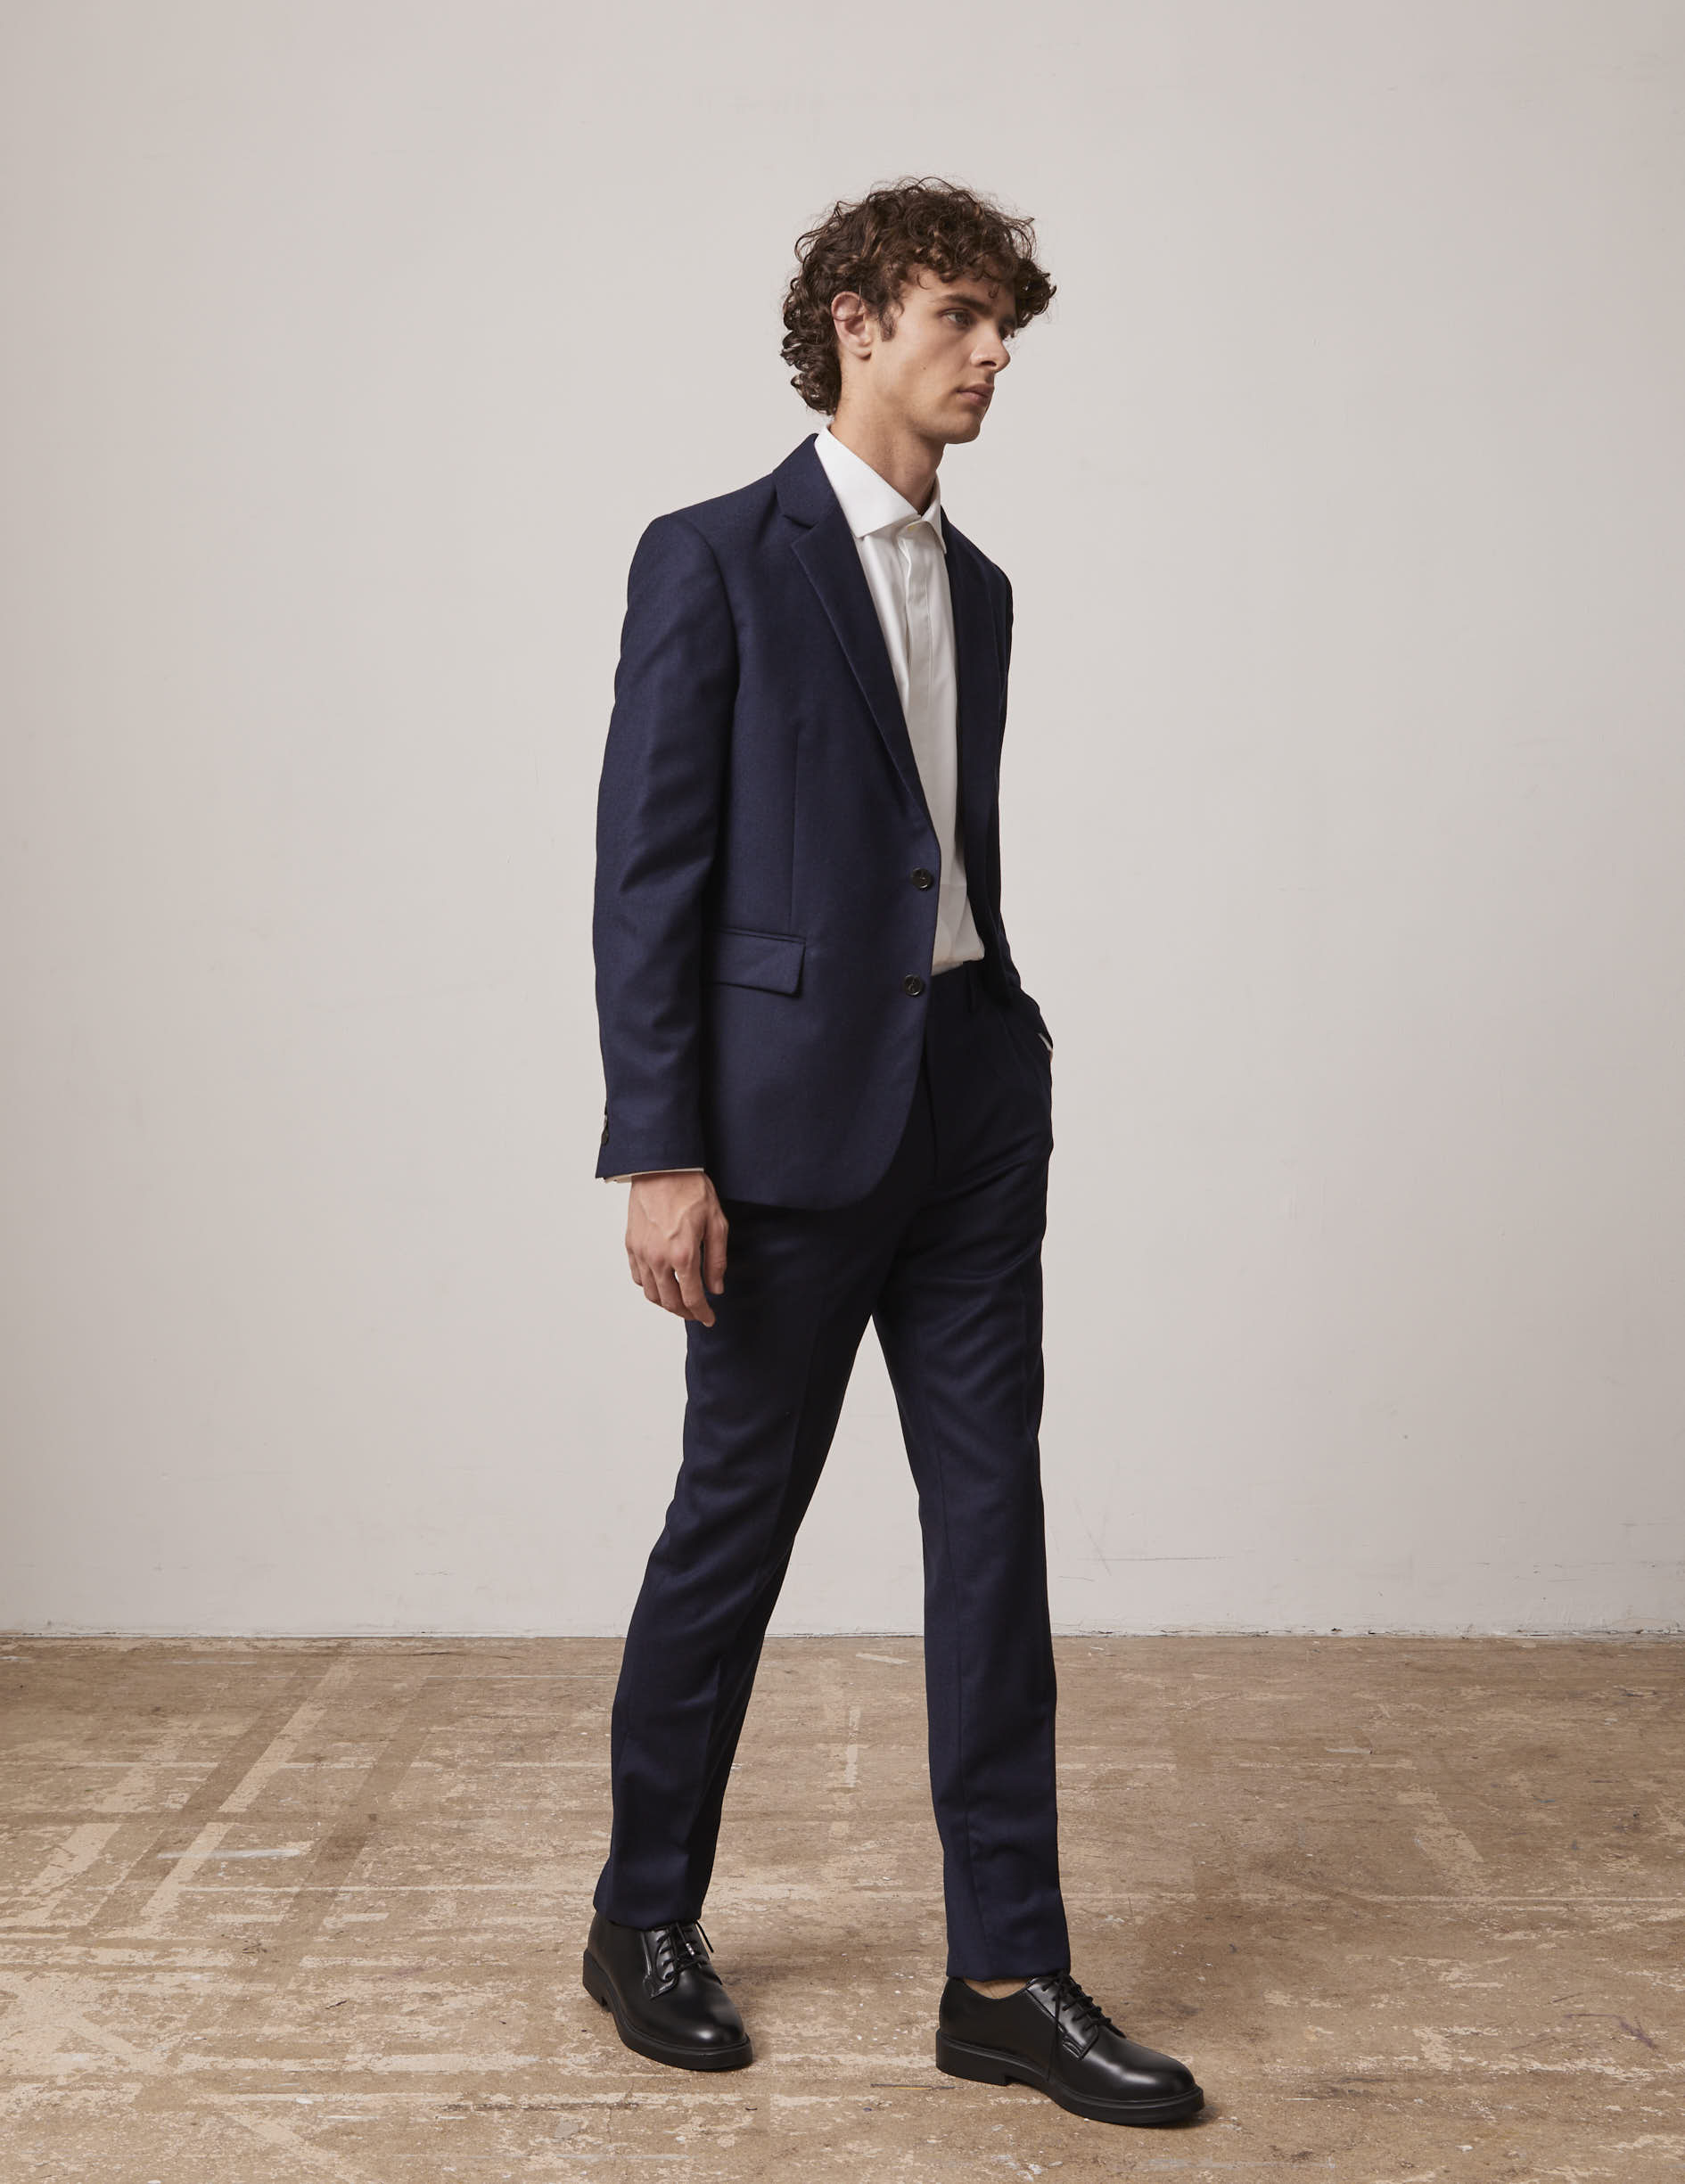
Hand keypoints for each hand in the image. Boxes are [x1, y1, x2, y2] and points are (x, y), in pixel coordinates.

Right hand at [625, 1172, 728, 1325]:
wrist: (662, 1167)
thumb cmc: (691, 1190)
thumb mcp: (717, 1224)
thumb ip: (717, 1260)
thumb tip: (716, 1288)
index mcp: (683, 1255)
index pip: (692, 1298)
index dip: (702, 1313)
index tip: (709, 1319)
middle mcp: (658, 1259)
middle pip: (669, 1302)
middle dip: (685, 1312)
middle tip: (697, 1312)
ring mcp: (641, 1253)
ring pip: (651, 1293)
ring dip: (666, 1303)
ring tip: (679, 1301)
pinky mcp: (630, 1244)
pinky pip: (637, 1276)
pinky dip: (649, 1287)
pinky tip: (661, 1282)